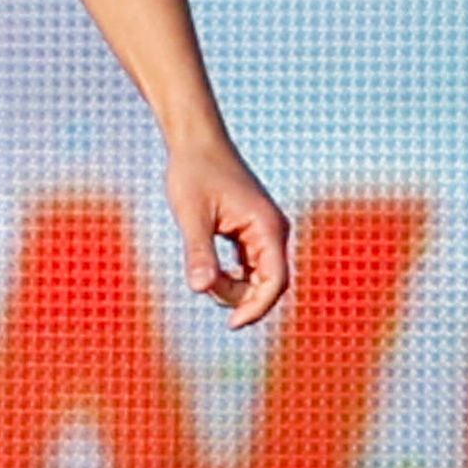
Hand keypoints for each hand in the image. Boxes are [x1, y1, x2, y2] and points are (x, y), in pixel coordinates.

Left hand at [165, 135, 294, 326]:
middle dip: (240, 297)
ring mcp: (265, 232)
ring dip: (235, 288)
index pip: (275, 281)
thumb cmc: (193, 174)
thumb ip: (198, 252)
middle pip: (269, 283)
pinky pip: (251, 267)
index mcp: (266, 226)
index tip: (232, 324)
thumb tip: (200, 289)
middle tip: (205, 286)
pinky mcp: (253, 232)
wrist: (196, 143)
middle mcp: (273, 230)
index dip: (256, 307)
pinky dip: (233, 277)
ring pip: (259, 277)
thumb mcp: (192, 215)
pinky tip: (211, 273)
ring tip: (203, 273)